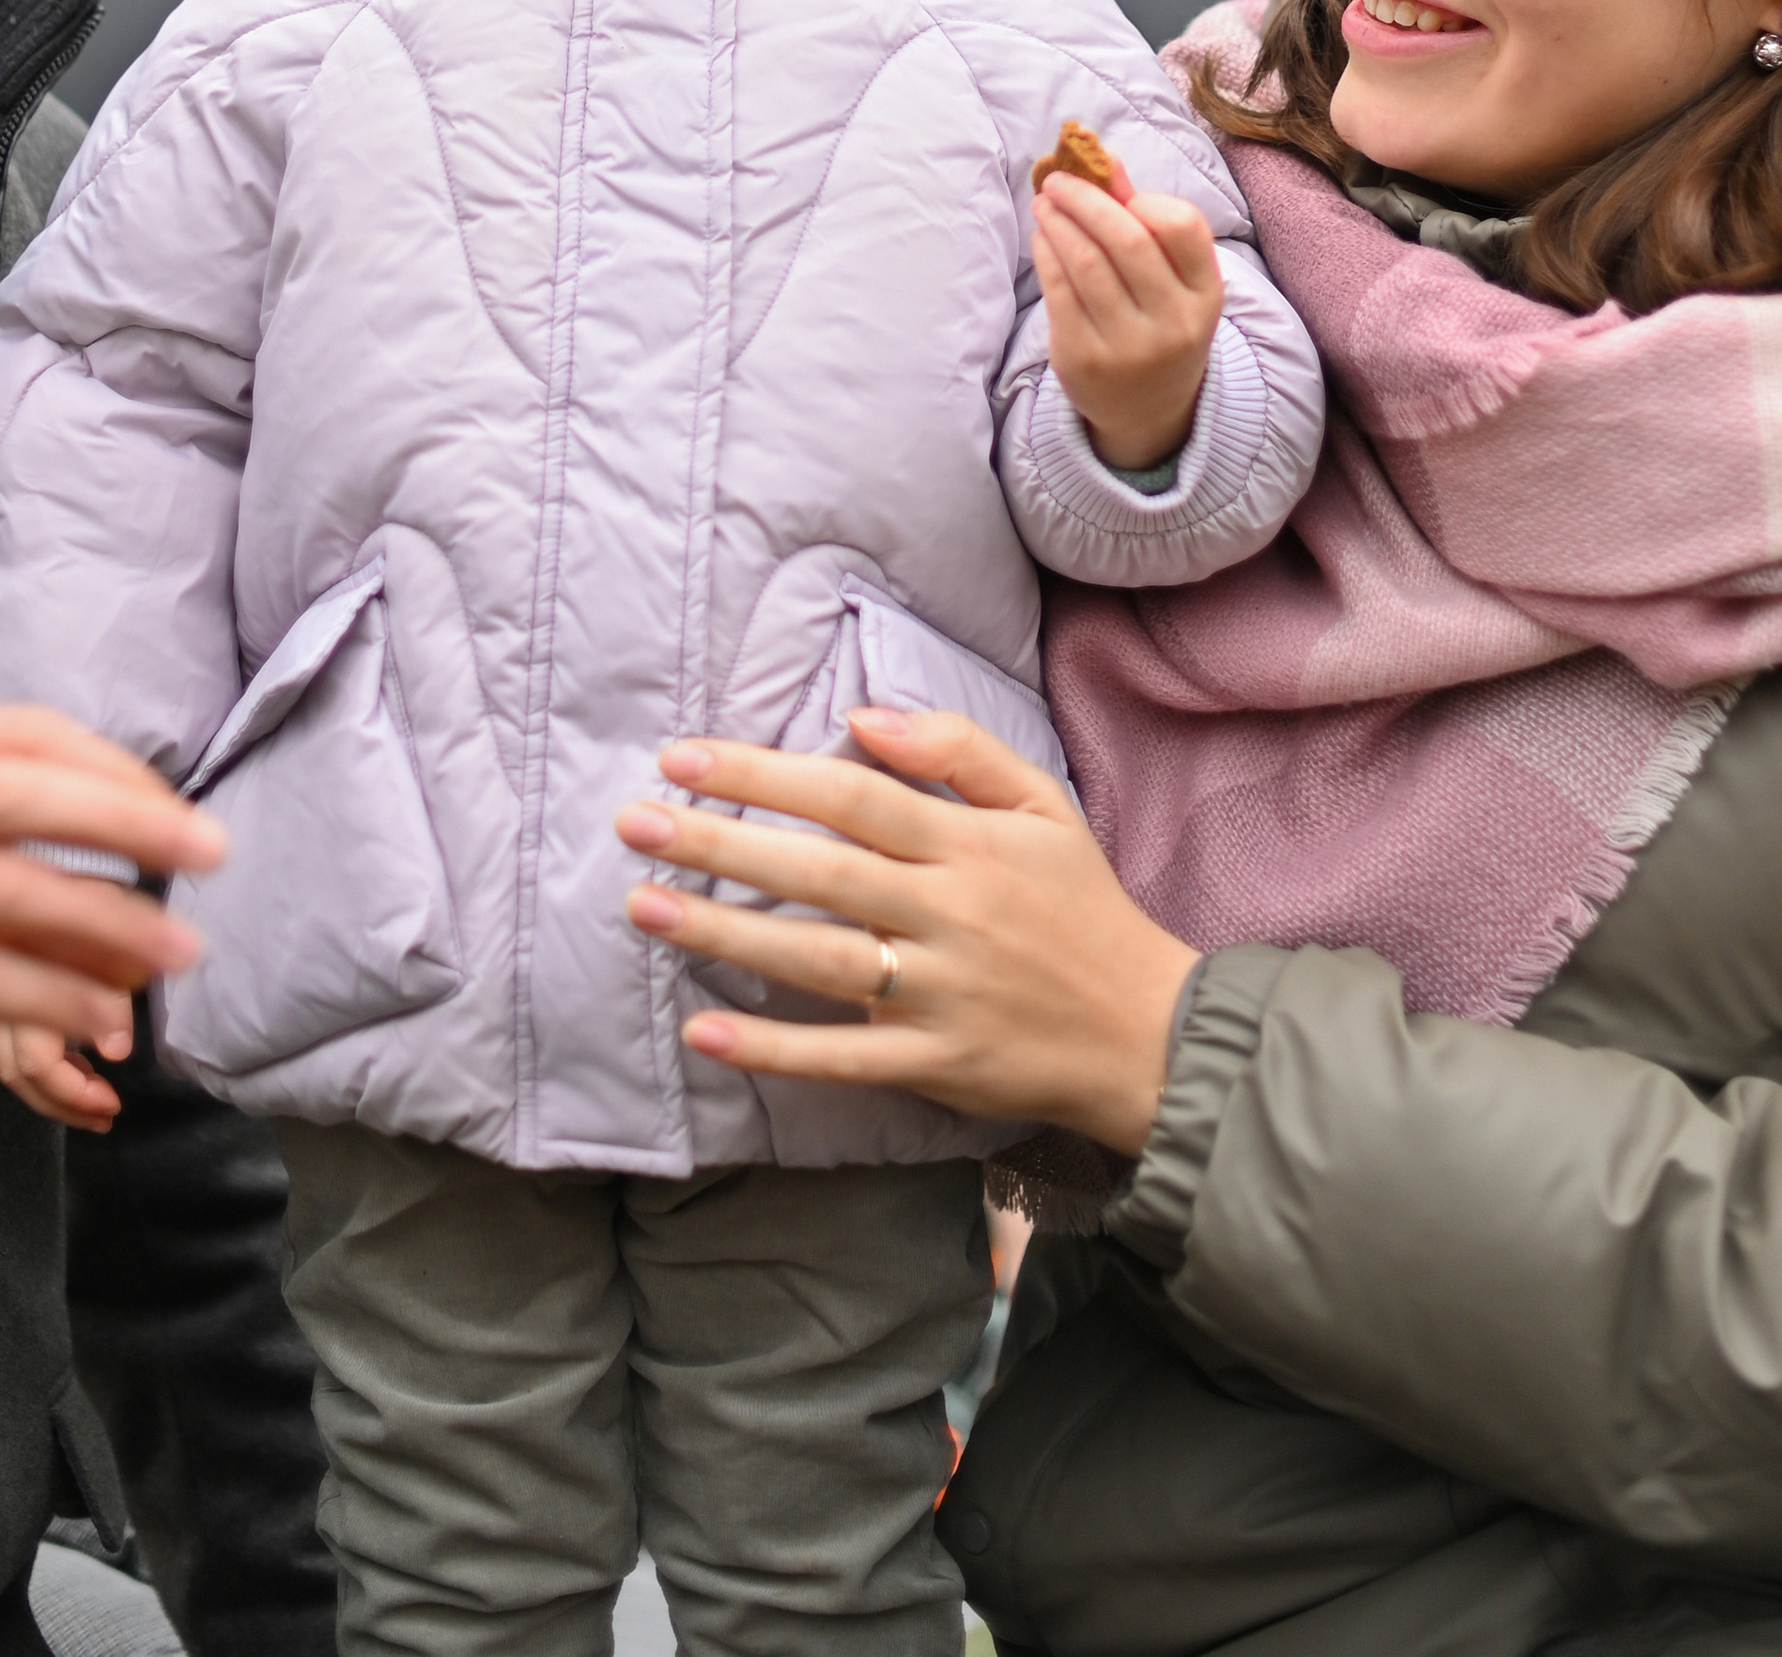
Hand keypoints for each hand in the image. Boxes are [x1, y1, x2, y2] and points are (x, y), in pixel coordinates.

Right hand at [0, 709, 222, 1141]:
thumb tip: (111, 828)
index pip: (19, 734)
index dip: (113, 766)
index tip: (179, 809)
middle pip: (23, 794)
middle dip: (134, 820)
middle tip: (213, 853)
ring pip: (10, 891)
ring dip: (111, 923)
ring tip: (176, 954)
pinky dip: (54, 996)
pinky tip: (102, 1018)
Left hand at [615, 708, 1196, 1156]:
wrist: (1146, 1030)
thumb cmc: (1080, 906)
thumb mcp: (1042, 804)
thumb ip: (958, 750)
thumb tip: (861, 715)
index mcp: (968, 845)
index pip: (850, 795)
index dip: (764, 772)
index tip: (683, 756)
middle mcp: (948, 914)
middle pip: (819, 871)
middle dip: (721, 843)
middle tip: (635, 821)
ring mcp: (939, 994)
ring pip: (818, 959)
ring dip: (725, 932)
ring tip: (644, 905)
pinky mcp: (935, 1065)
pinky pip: (842, 1059)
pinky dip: (774, 1048)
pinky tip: (703, 1029)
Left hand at [1034, 164, 1223, 468]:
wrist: (1149, 410)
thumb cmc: (1160, 323)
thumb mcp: (1173, 279)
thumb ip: (1143, 216)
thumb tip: (1104, 158)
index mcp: (1205, 294)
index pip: (1182, 225)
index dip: (1143, 198)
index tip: (1114, 190)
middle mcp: (1173, 322)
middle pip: (1127, 239)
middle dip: (1086, 200)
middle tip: (1058, 180)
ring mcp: (1129, 345)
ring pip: (1086, 263)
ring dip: (1058, 222)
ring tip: (1045, 203)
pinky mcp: (1084, 358)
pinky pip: (1059, 291)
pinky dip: (1046, 253)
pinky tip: (1042, 237)